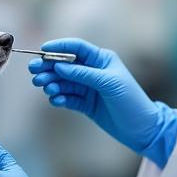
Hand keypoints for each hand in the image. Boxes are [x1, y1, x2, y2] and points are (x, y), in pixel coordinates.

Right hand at [29, 38, 176, 165]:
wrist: (142, 129)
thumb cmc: (131, 101)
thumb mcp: (108, 83)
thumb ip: (83, 74)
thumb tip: (59, 66)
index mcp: (102, 60)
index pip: (76, 48)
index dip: (59, 47)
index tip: (42, 51)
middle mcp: (93, 71)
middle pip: (65, 65)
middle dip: (49, 68)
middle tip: (34, 72)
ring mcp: (88, 88)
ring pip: (64, 82)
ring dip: (52, 84)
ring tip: (46, 88)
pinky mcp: (85, 104)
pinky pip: (68, 98)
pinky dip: (60, 98)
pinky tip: (56, 100)